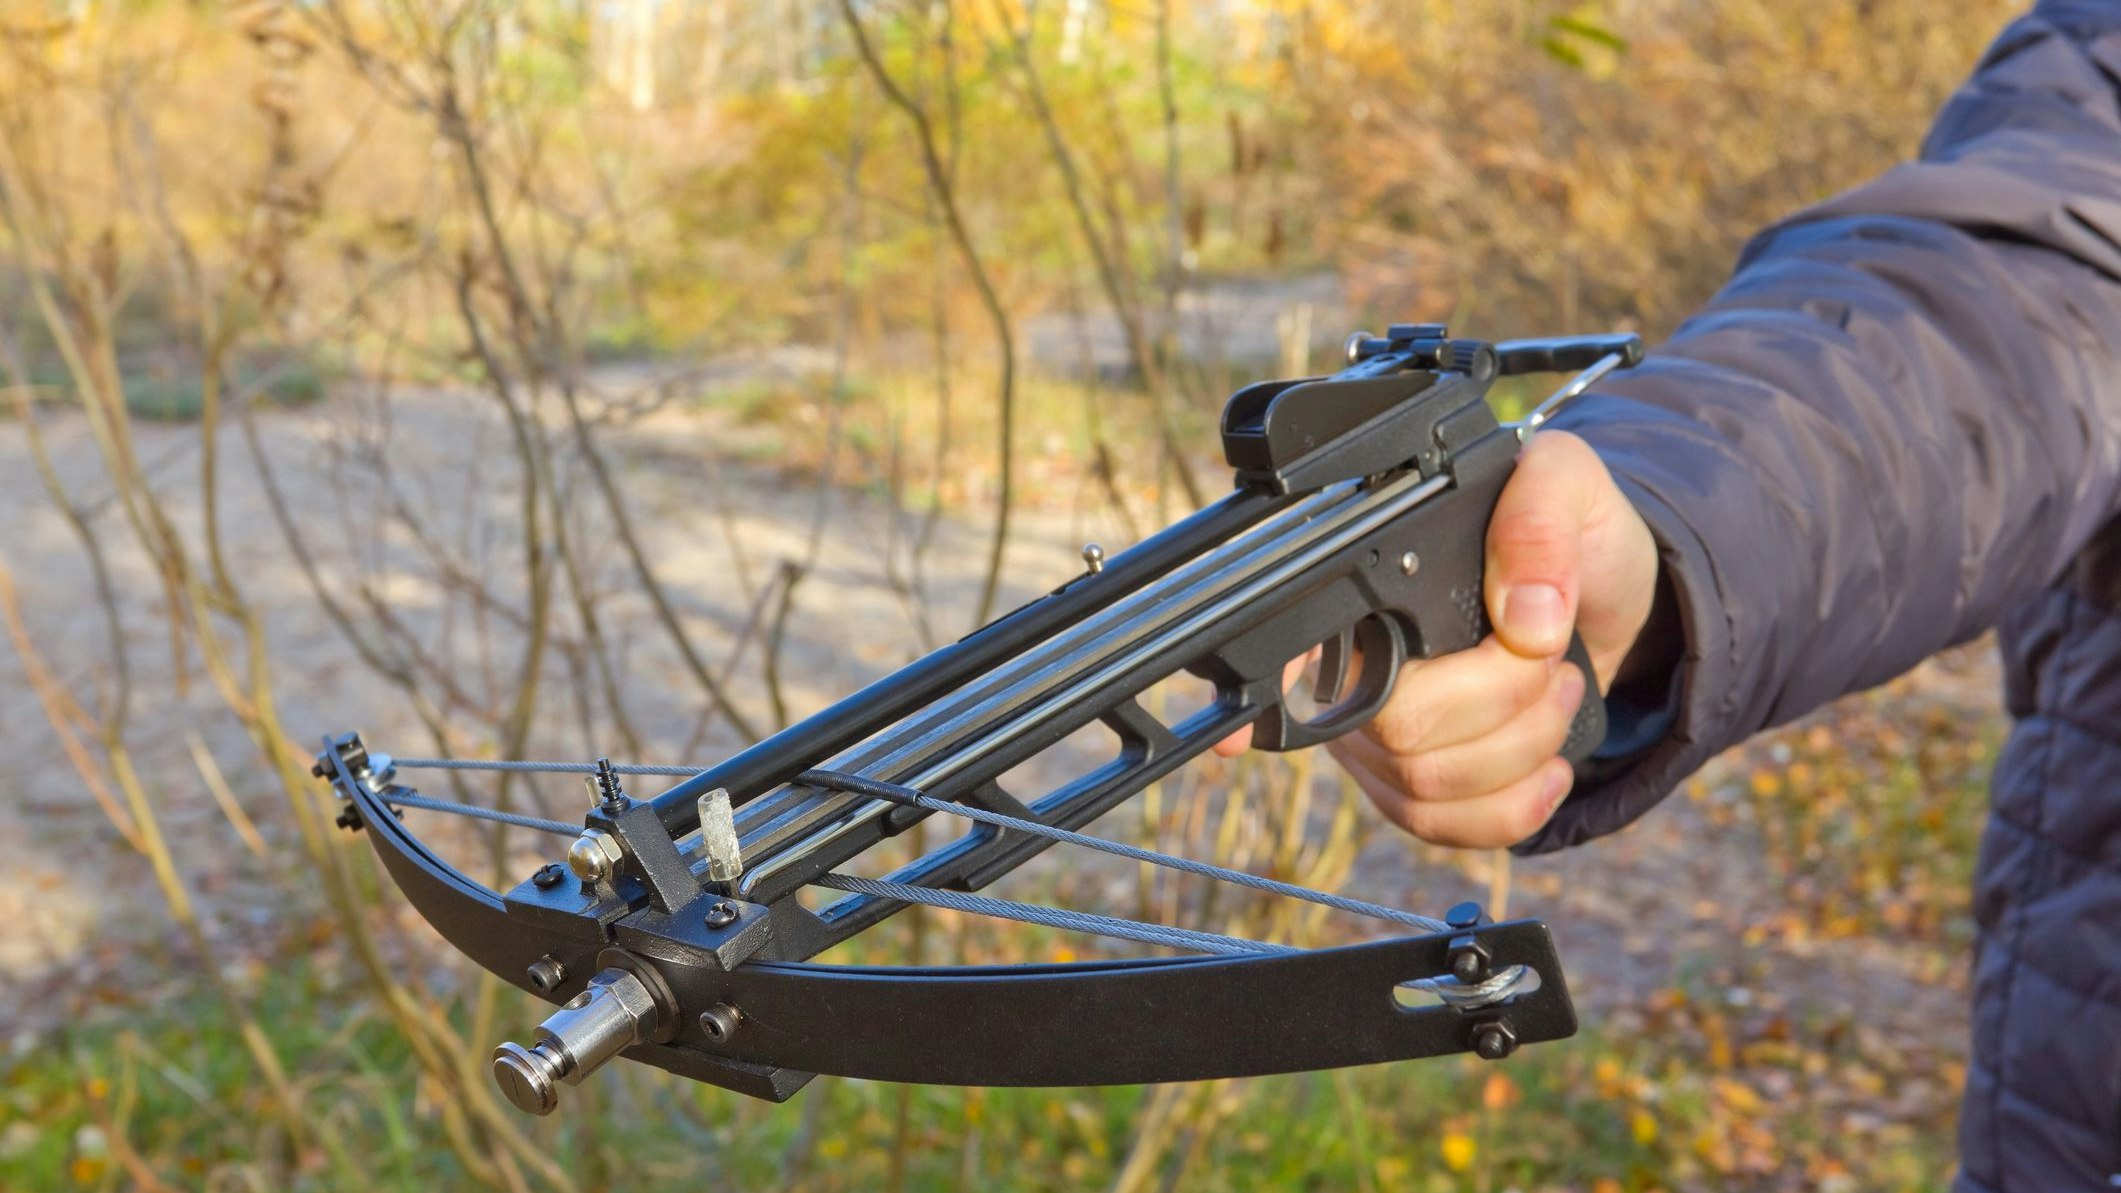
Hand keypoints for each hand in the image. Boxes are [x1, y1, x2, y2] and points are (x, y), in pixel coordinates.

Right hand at [1213, 431, 1660, 847]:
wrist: (1607, 589)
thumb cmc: (1569, 528)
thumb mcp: (1567, 482)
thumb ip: (1540, 520)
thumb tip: (1526, 620)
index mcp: (1365, 580)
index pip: (1290, 641)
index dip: (1266, 690)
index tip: (1236, 737)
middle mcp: (1348, 663)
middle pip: (1392, 727)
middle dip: (1501, 698)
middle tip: (1548, 653)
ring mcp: (1375, 734)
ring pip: (1421, 784)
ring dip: (1521, 746)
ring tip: (1558, 687)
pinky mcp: (1414, 787)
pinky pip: (1441, 827)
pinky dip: (1512, 809)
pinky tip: (1549, 770)